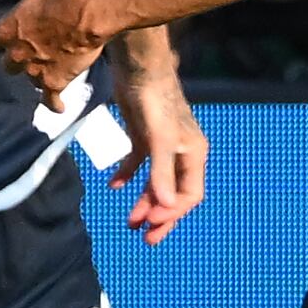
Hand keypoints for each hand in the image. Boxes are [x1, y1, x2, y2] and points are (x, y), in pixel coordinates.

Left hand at [0, 0, 106, 106]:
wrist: (87, 14)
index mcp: (8, 30)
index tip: (0, 35)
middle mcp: (17, 55)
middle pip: (8, 64)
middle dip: (16, 58)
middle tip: (27, 51)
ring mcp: (35, 71)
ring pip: (29, 79)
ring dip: (35, 74)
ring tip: (44, 70)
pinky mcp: (55, 82)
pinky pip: (50, 99)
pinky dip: (53, 103)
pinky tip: (57, 106)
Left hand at [111, 69, 207, 244]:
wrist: (138, 69)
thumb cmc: (155, 103)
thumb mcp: (159, 140)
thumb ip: (160, 174)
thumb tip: (164, 208)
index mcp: (193, 155)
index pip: (189, 195)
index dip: (172, 212)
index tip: (150, 223)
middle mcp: (181, 153)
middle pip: (174, 194)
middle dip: (161, 217)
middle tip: (145, 239)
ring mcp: (162, 146)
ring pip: (156, 183)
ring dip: (144, 202)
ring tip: (129, 222)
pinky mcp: (144, 137)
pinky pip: (138, 164)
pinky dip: (127, 175)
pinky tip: (114, 185)